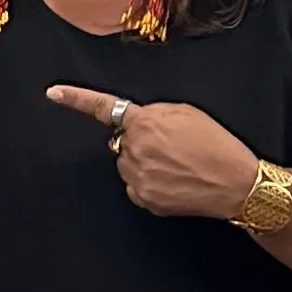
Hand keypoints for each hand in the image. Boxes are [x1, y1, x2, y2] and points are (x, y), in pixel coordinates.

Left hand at [47, 85, 257, 219]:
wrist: (238, 183)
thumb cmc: (217, 145)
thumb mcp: (188, 113)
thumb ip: (154, 113)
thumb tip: (137, 122)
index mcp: (145, 122)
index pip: (105, 109)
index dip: (76, 99)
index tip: (53, 93)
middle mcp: (135, 149)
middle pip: (121, 142)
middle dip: (138, 142)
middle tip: (171, 148)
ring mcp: (137, 176)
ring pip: (127, 165)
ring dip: (143, 164)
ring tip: (178, 166)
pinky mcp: (143, 198)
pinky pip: (135, 187)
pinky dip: (149, 185)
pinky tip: (174, 182)